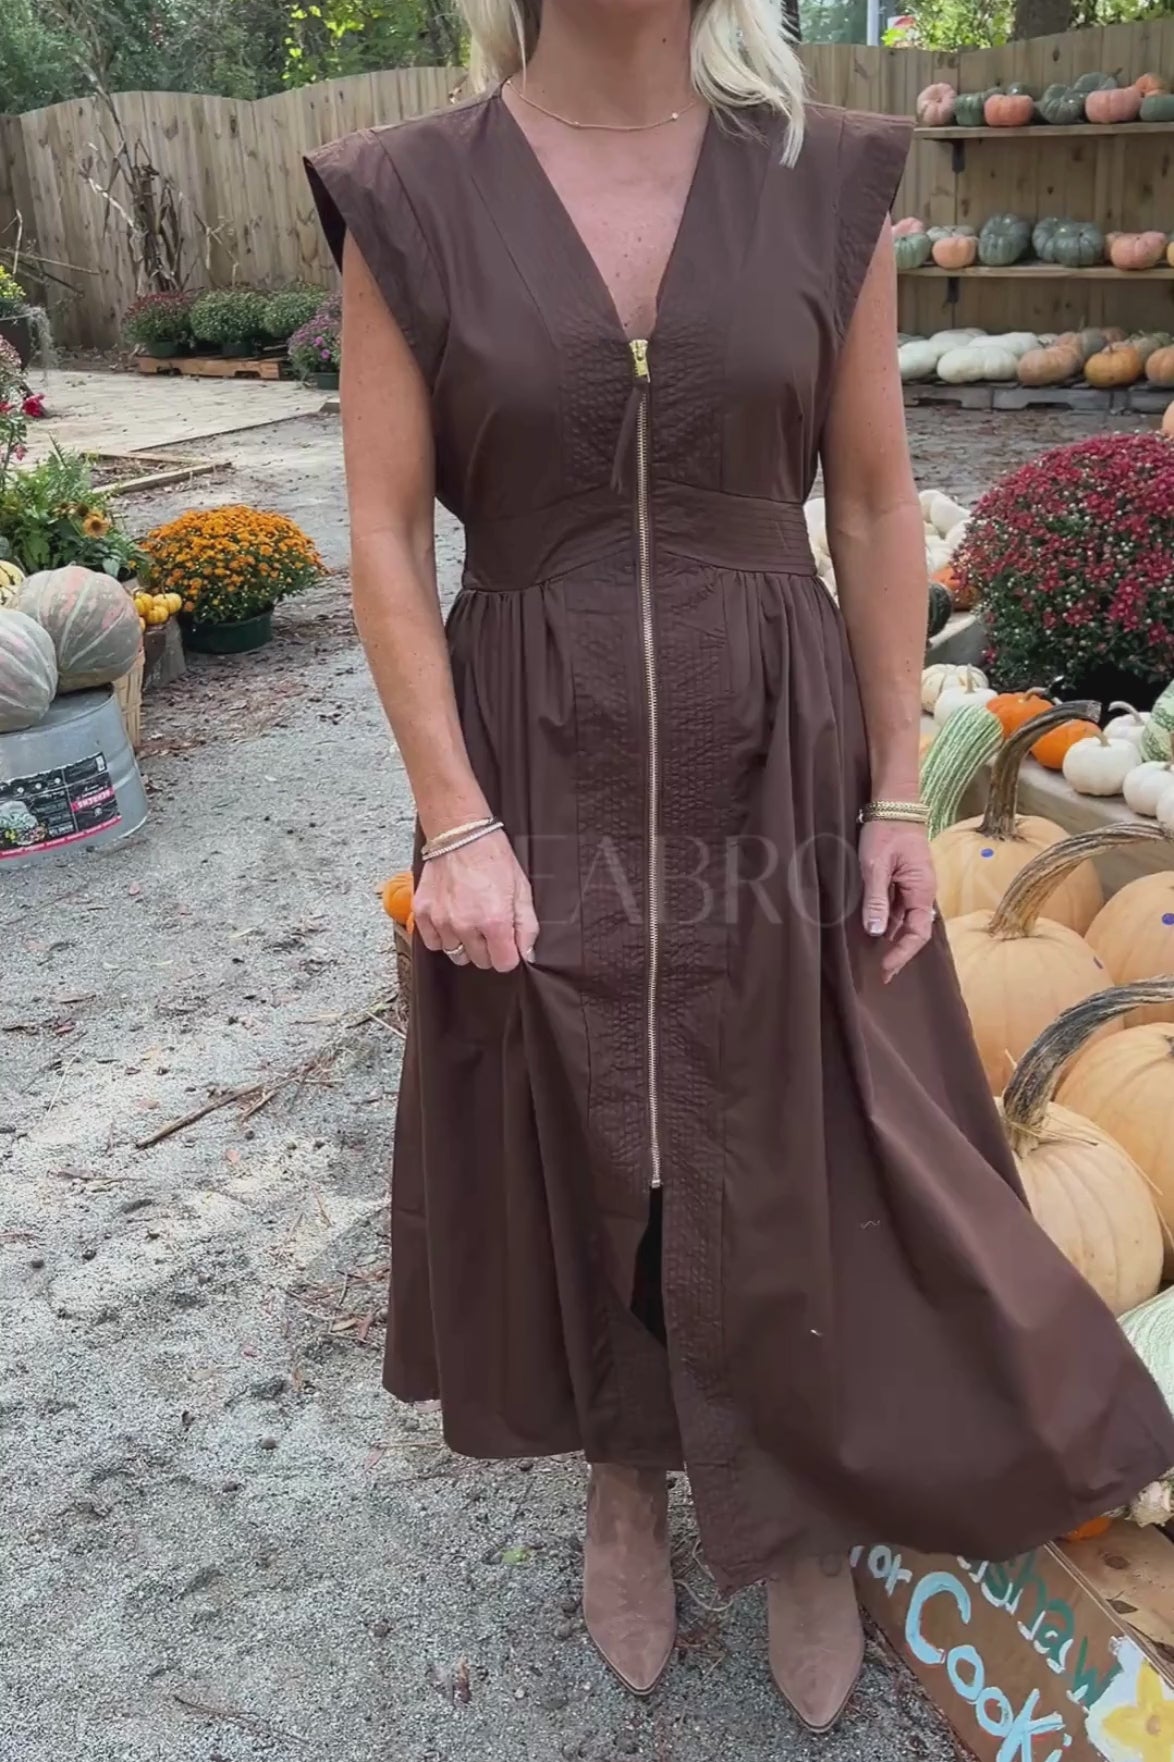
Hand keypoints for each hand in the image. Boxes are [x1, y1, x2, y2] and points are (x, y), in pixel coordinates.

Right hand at [413, 829, 537, 972]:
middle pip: (480, 961)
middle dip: (488, 948)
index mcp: (494, 921)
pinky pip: (433, 942)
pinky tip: (451, 919)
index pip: (504, 964)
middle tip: (489, 925)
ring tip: (469, 920)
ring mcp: (441, 920)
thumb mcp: (522, 889)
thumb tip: (526, 953)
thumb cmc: (492, 856)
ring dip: (465, 943)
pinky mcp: (423, 913)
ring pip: (456, 955)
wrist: (460, 834)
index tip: (508, 942)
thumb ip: (527, 926)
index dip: (509, 954)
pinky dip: (442, 936)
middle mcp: (465, 925)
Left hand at [858, 820, 937, 983]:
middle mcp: (922, 892)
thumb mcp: (875, 866)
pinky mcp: (904, 880)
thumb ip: (876, 900)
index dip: (903, 953)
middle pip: (914, 930)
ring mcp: (914, 886)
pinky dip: (887, 921)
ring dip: (892, 938)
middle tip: (880, 972)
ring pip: (905, 920)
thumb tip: (876, 932)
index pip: (918, 932)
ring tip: (872, 956)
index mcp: (922, 890)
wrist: (893, 804)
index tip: (885, 969)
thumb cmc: (886, 831)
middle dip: (898, 952)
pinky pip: (898, 908)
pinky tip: (872, 929)